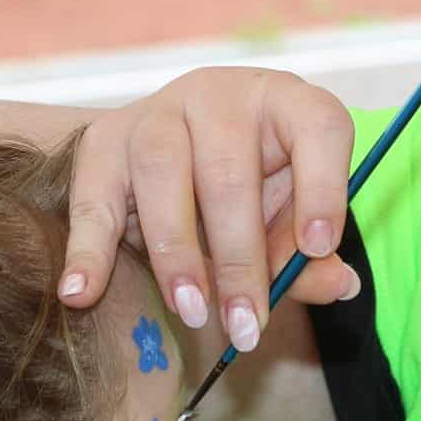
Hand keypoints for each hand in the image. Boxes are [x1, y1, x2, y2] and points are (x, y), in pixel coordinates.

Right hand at [60, 68, 358, 345]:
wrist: (183, 155)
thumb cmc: (255, 190)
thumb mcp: (289, 220)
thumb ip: (310, 256)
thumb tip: (339, 284)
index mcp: (287, 104)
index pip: (318, 129)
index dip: (323, 188)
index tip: (318, 247)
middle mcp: (222, 96)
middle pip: (229, 172)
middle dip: (238, 259)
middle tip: (246, 324)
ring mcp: (159, 112)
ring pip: (163, 173)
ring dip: (176, 252)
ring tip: (191, 311)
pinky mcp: (105, 141)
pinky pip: (92, 196)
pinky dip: (87, 249)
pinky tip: (81, 293)